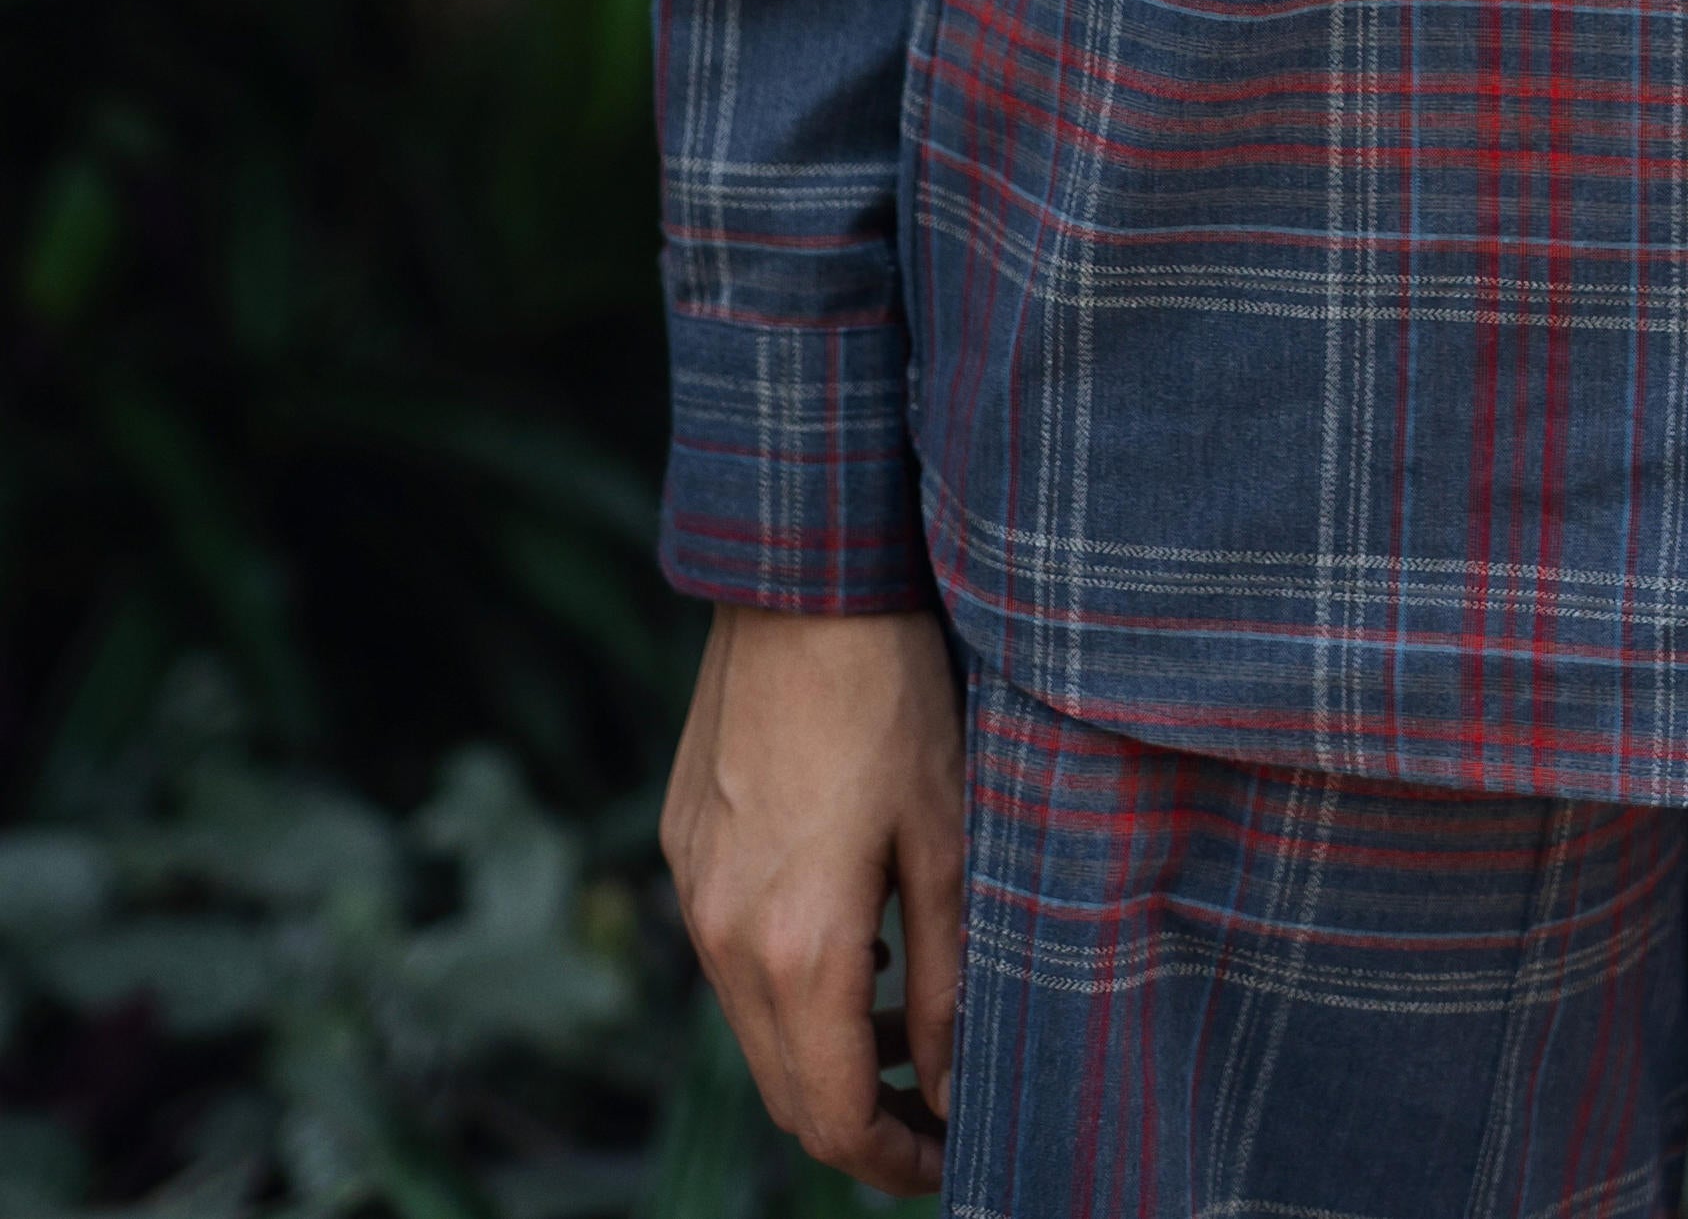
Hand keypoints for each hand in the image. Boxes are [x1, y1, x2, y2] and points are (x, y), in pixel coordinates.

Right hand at [661, 603, 966, 1192]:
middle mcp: (723, 936)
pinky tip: (858, 931)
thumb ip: (952, 976)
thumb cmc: (894, 694)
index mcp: (796, 947)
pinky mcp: (683, 846)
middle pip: (785, 1090)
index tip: (952, 1160)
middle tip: (940, 1105)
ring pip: (754, 1026)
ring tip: (911, 1012)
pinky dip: (790, 980)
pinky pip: (730, 955)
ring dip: (825, 1048)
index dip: (895, 1163)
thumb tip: (954, 1085)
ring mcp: (693, 891)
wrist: (801, 578)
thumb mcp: (951, 835)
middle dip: (863, 1119)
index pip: (832, 1119)